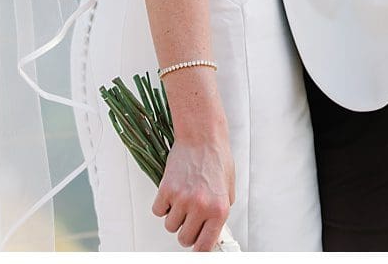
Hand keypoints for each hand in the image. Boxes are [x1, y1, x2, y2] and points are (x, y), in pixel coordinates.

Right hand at [151, 131, 232, 251]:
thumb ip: (220, 212)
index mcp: (219, 209)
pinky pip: (158, 211)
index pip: (205, 244)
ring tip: (184, 199)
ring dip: (175, 217)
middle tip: (190, 218)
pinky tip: (174, 192)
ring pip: (170, 226)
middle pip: (184, 239)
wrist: (202, 139)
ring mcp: (182, 199)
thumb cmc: (216, 160)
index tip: (197, 248)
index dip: (199, 248)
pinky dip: (163, 205)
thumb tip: (212, 232)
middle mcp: (201, 207)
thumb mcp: (228, 189)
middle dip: (186, 231)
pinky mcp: (166, 191)